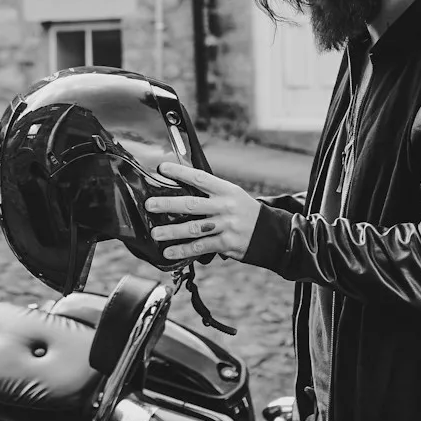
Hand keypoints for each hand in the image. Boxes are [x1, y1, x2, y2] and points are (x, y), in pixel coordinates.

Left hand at [144, 162, 261, 261]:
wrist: (270, 232)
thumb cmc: (244, 211)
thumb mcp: (232, 195)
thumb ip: (210, 193)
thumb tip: (181, 185)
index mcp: (226, 190)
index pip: (200, 178)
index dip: (181, 172)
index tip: (162, 168)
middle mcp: (225, 206)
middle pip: (192, 204)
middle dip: (168, 204)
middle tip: (150, 205)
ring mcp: (225, 226)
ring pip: (193, 228)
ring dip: (172, 231)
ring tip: (155, 233)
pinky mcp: (226, 243)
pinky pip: (200, 247)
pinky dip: (183, 250)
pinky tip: (168, 252)